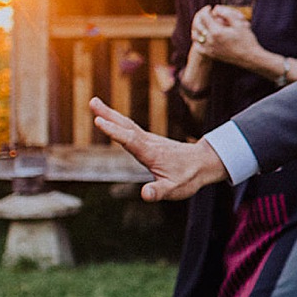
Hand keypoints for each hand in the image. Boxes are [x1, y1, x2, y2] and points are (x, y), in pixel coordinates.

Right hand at [89, 97, 227, 201]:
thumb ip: (159, 192)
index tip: (99, 121)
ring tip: (94, 103)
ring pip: (128, 125)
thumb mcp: (175, 190)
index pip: (130, 141)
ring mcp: (150, 140)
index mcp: (151, 154)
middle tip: (92, 102)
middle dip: (109, 115)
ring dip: (110, 114)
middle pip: (127, 127)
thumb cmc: (189, 177)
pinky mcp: (150, 140)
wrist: (204, 163)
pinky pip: (130, 128)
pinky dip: (118, 121)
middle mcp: (149, 143)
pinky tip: (109, 118)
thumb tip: (144, 194)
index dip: (114, 131)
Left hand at [192, 4, 260, 68]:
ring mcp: (209, 48)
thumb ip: (227, 13)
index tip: (210, 8)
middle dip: (200, 17)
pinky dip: (197, 40)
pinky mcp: (210, 54)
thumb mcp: (240, 23)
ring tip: (203, 23)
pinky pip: (197, 46)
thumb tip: (216, 8)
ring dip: (197, 27)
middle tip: (205, 14)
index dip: (205, 10)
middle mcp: (210, 40)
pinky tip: (202, 36)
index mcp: (217, 31)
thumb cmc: (247, 40)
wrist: (249, 58)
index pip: (203, 16)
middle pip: (198, 25)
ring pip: (195, 35)